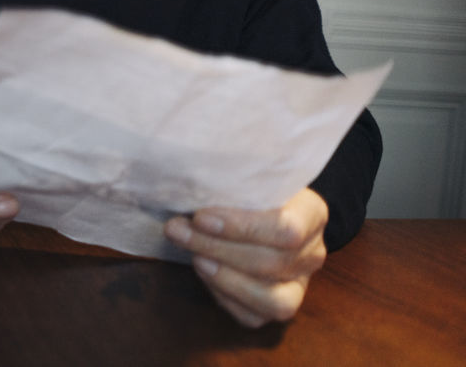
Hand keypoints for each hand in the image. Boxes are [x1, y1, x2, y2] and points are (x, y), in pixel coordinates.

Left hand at [164, 187, 327, 327]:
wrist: (258, 207)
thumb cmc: (246, 187)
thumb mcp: (246, 175)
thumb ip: (229, 179)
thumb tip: (188, 182)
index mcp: (312, 213)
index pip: (286, 228)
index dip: (242, 227)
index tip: (200, 216)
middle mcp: (313, 252)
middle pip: (272, 262)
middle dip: (218, 248)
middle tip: (177, 230)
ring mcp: (301, 283)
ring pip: (272, 300)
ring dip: (224, 278)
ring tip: (193, 255)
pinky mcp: (280, 306)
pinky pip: (254, 316)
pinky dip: (225, 297)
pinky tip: (204, 273)